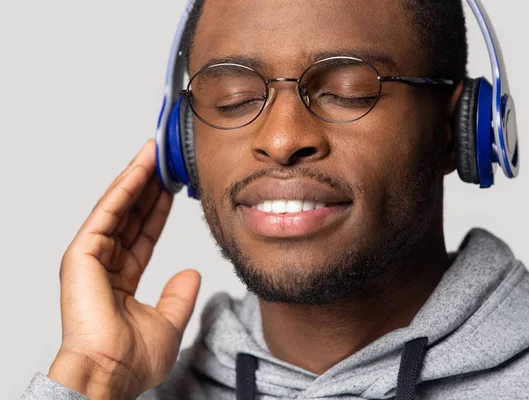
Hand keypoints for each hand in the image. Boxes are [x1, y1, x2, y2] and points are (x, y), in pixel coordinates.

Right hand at [48, 140, 200, 399]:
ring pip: (118, 208)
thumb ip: (180, 296)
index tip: (173, 188)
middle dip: (148, 187)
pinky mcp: (82, 253)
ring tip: (155, 152)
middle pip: (129, 216)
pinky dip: (125, 188)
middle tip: (166, 160)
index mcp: (119, 282)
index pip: (142, 236)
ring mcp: (90, 258)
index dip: (157, 211)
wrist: (112, 372)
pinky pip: (108, 212)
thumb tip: (192, 274)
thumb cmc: (132, 359)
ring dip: (137, 178)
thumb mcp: (169, 322)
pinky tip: (141, 168)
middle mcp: (103, 266)